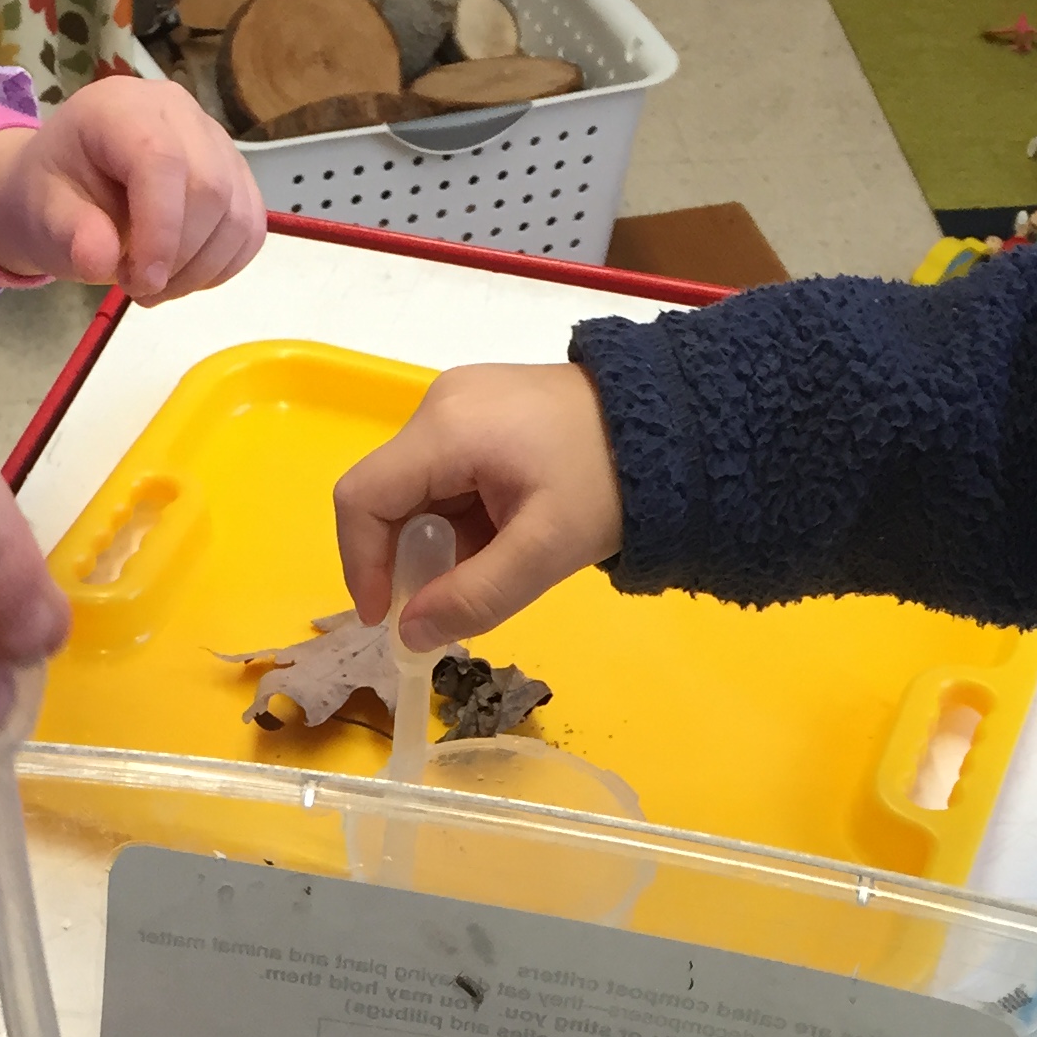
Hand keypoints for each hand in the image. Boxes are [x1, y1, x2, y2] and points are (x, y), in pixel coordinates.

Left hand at [0, 78, 265, 299]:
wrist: (68, 191)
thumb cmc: (53, 196)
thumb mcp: (42, 214)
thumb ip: (69, 233)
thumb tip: (102, 260)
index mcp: (121, 108)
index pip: (162, 161)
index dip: (160, 230)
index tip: (141, 284)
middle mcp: (178, 111)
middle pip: (210, 189)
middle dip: (178, 257)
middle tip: (137, 288)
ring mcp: (214, 142)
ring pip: (237, 215)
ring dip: (200, 270)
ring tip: (155, 286)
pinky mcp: (236, 176)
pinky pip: (250, 230)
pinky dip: (221, 267)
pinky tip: (183, 274)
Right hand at [333, 361, 623, 649]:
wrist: (676, 423)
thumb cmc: (611, 483)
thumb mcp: (545, 552)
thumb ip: (473, 597)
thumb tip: (409, 635)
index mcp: (447, 428)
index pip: (361, 497)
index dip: (360, 564)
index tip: (387, 616)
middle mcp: (439, 404)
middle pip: (386, 493)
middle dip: (407, 556)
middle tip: (449, 597)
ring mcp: (458, 401)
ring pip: (414, 489)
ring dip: (437, 540)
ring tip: (494, 560)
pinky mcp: (479, 409)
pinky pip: (442, 474)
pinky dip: (457, 517)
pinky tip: (500, 532)